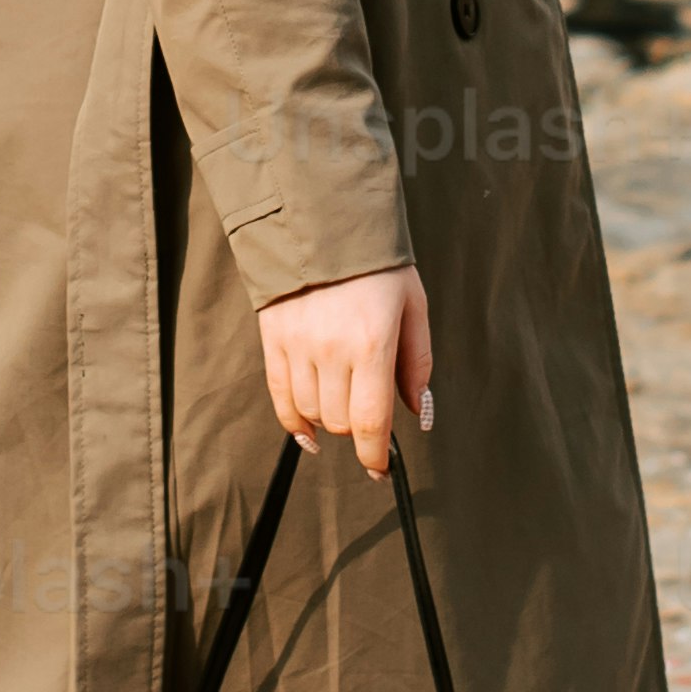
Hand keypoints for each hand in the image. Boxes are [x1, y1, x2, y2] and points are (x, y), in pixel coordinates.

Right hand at [256, 262, 433, 480]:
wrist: (321, 222)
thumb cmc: (377, 265)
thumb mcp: (413, 305)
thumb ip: (417, 362)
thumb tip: (417, 411)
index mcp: (372, 342)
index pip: (370, 421)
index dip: (375, 455)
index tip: (380, 469)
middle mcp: (331, 349)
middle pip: (340, 421)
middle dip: (358, 430)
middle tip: (369, 416)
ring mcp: (298, 345)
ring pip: (311, 412)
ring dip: (330, 420)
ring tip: (343, 402)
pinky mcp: (273, 340)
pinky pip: (280, 397)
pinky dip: (294, 422)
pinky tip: (308, 433)